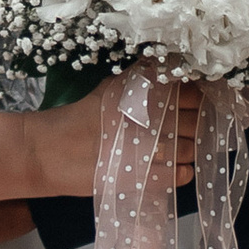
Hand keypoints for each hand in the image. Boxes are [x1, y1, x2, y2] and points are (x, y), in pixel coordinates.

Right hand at [24, 78, 201, 200]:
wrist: (51, 151)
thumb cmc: (79, 117)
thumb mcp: (111, 89)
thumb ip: (141, 80)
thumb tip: (169, 71)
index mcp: (147, 94)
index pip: (192, 92)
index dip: (197, 98)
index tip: (193, 102)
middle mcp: (155, 119)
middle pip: (196, 121)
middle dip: (195, 123)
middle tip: (186, 126)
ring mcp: (156, 149)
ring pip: (192, 148)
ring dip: (190, 148)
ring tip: (178, 147)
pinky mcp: (149, 177)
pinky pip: (182, 174)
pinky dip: (184, 171)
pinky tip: (175, 167)